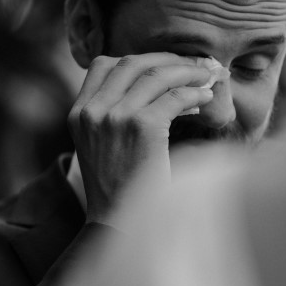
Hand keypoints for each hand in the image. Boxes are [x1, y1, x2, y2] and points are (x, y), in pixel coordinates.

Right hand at [67, 53, 215, 221]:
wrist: (119, 225)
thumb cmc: (120, 190)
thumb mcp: (101, 146)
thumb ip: (114, 115)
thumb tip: (156, 85)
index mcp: (78, 114)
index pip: (103, 65)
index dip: (138, 60)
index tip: (163, 65)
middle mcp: (92, 111)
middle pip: (132, 62)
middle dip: (167, 60)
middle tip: (193, 66)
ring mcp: (115, 117)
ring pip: (157, 75)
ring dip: (187, 73)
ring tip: (207, 79)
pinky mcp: (142, 127)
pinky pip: (175, 97)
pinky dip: (194, 94)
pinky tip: (205, 100)